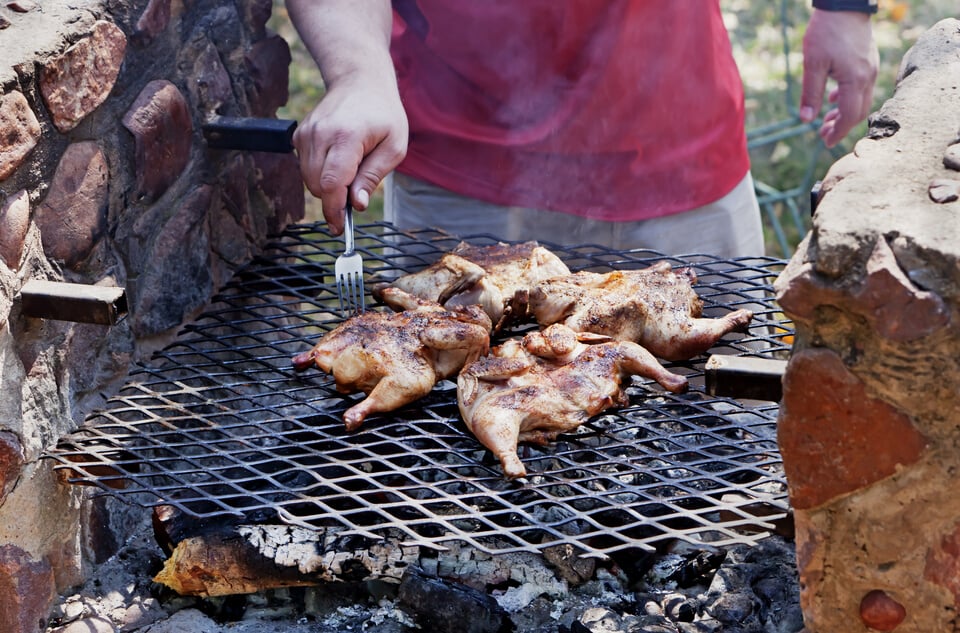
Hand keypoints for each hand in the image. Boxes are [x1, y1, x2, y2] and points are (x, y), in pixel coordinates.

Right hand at [292, 76, 407, 233]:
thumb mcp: (394, 147)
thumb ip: (374, 177)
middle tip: (358, 190)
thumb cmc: (383, 114)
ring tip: (352, 166)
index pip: (331, 183)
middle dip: (334, 198)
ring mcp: (306, 133)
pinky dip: (321, 172)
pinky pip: (306, 168)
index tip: (340, 228)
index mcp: (346, 137)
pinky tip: (339, 158)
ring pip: (309, 180)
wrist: (360, 81)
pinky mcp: (300, 135)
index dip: (334, 210)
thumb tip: (358, 204)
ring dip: (328, 185)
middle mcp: (320, 134)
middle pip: (317, 186)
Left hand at [799, 10, 878, 147]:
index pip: (849, 116)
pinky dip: (848, 98)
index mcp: (855, 80)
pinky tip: (833, 97)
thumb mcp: (812, 64)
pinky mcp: (868, 61)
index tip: (825, 143)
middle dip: (841, 126)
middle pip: (858, 112)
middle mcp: (868, 76)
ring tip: (826, 120)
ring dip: (844, 113)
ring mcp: (870, 68)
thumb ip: (811, 94)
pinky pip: (862, 87)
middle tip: (823, 135)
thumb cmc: (826, 32)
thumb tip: (806, 120)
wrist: (844, 5)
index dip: (837, 132)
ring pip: (861, 100)